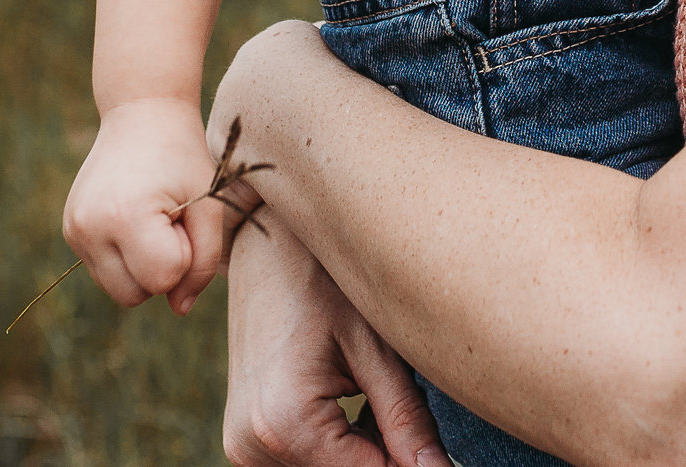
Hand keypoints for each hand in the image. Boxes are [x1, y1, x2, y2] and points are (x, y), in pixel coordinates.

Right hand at [61, 97, 226, 311]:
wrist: (142, 113)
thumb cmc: (182, 157)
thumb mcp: (209, 204)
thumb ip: (203, 263)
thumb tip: (179, 309)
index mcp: (124, 217)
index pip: (163, 279)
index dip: (184, 253)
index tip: (183, 216)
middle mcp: (89, 227)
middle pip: (135, 295)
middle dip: (161, 268)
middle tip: (170, 220)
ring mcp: (74, 229)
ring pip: (118, 290)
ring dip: (142, 266)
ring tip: (151, 219)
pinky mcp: (69, 230)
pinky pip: (104, 270)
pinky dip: (125, 256)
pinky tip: (133, 217)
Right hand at [225, 218, 445, 466]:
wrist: (263, 242)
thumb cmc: (324, 278)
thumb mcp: (375, 345)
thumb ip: (406, 418)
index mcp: (285, 421)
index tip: (443, 453)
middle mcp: (251, 443)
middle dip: (389, 456)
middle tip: (415, 416)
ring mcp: (242, 444)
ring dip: (365, 453)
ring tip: (379, 393)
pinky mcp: (244, 437)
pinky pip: (305, 460)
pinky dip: (340, 445)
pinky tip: (357, 402)